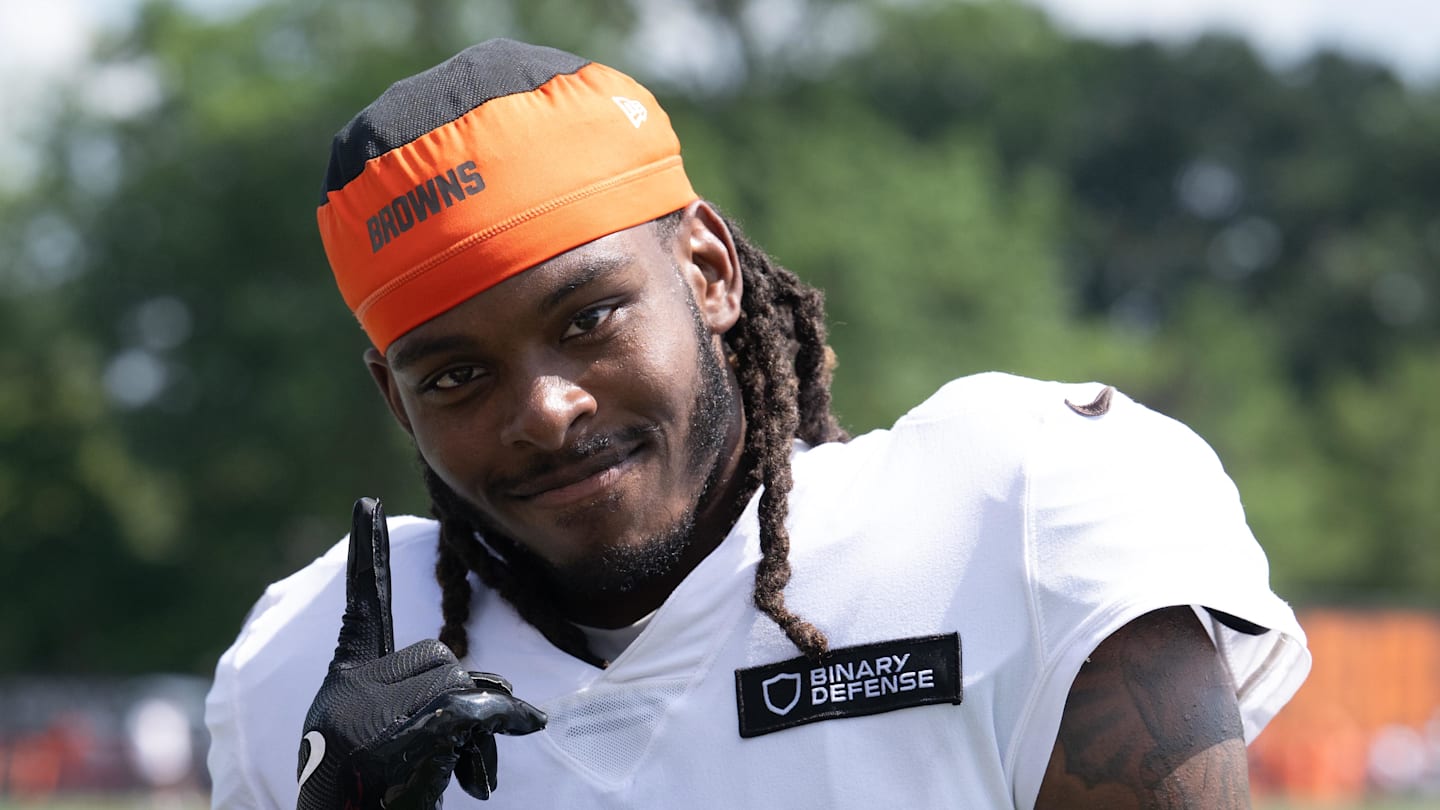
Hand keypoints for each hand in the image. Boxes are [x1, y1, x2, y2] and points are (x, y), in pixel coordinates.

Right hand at [296, 498, 545, 808]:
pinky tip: (512, 745)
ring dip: (479, 724)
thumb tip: (497, 693)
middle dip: (463, 696)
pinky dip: (506, 723)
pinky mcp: (407, 729)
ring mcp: (376, 707)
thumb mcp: (389, 736)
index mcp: (343, 682)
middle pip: (440, 656)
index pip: (361, 607)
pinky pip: (478, 708)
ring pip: (463, 681)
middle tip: (453, 743)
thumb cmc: (375, 794)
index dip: (365, 555)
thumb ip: (423, 696)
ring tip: (457, 771)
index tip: (366, 504)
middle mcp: (352, 687)